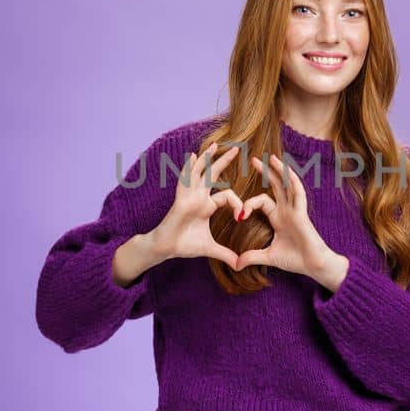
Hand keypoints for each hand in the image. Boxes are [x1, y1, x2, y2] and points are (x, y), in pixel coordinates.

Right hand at [144, 143, 243, 266]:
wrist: (166, 248)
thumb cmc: (185, 244)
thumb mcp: (211, 249)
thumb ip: (226, 254)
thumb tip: (240, 265)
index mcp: (207, 205)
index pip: (226, 195)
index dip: (238, 203)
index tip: (242, 216)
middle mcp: (199, 197)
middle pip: (213, 175)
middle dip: (224, 161)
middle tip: (237, 148)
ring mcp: (189, 196)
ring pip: (200, 173)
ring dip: (207, 158)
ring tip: (216, 144)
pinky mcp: (181, 199)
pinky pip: (185, 181)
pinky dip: (189, 168)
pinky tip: (192, 155)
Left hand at [235, 154, 348, 289]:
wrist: (313, 266)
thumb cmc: (296, 260)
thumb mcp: (269, 257)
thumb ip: (252, 257)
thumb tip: (235, 264)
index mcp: (279, 218)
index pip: (262, 201)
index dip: (249, 204)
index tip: (240, 215)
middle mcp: (287, 210)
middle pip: (276, 186)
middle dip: (266, 172)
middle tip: (253, 160)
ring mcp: (295, 210)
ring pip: (288, 185)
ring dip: (280, 171)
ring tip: (271, 157)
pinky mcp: (302, 213)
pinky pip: (298, 193)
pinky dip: (292, 181)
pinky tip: (285, 170)